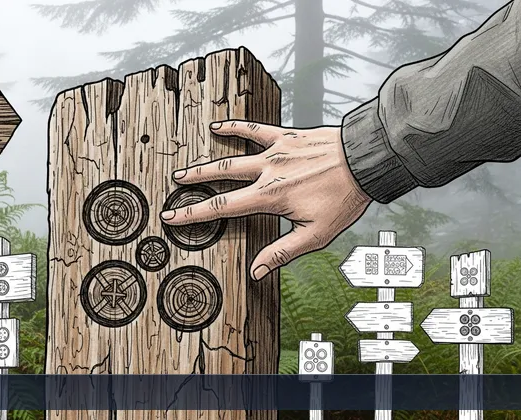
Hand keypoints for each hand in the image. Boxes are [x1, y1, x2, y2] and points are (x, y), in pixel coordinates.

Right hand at [160, 120, 371, 280]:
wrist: (366, 161)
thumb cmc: (344, 198)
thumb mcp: (316, 235)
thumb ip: (282, 252)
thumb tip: (256, 271)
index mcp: (270, 197)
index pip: (223, 207)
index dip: (194, 214)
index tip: (173, 217)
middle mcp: (267, 172)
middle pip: (220, 177)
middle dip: (194, 183)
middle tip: (175, 186)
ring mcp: (275, 152)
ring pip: (232, 156)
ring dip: (207, 162)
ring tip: (187, 166)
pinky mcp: (286, 137)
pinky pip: (255, 129)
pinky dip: (236, 127)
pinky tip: (220, 125)